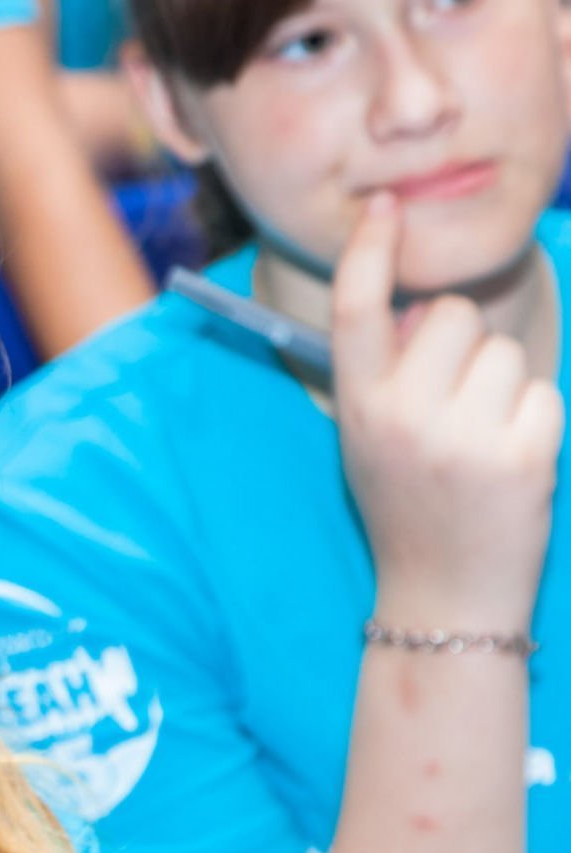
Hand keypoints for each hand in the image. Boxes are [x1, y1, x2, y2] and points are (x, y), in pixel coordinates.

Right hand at [332, 192, 563, 632]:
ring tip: (481, 442)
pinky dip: (536, 423)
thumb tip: (437, 311)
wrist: (443, 598)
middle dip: (465, 347)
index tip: (386, 208)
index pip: (356, 310)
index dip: (369, 252)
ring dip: (504, 387)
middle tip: (452, 407)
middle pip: (456, 317)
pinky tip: (512, 462)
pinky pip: (542, 393)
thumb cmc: (408, 506)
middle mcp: (402, 415)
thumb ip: (390, 373)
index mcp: (357, 406)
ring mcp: (461, 435)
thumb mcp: (369, 438)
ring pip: (507, 352)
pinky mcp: (520, 455)